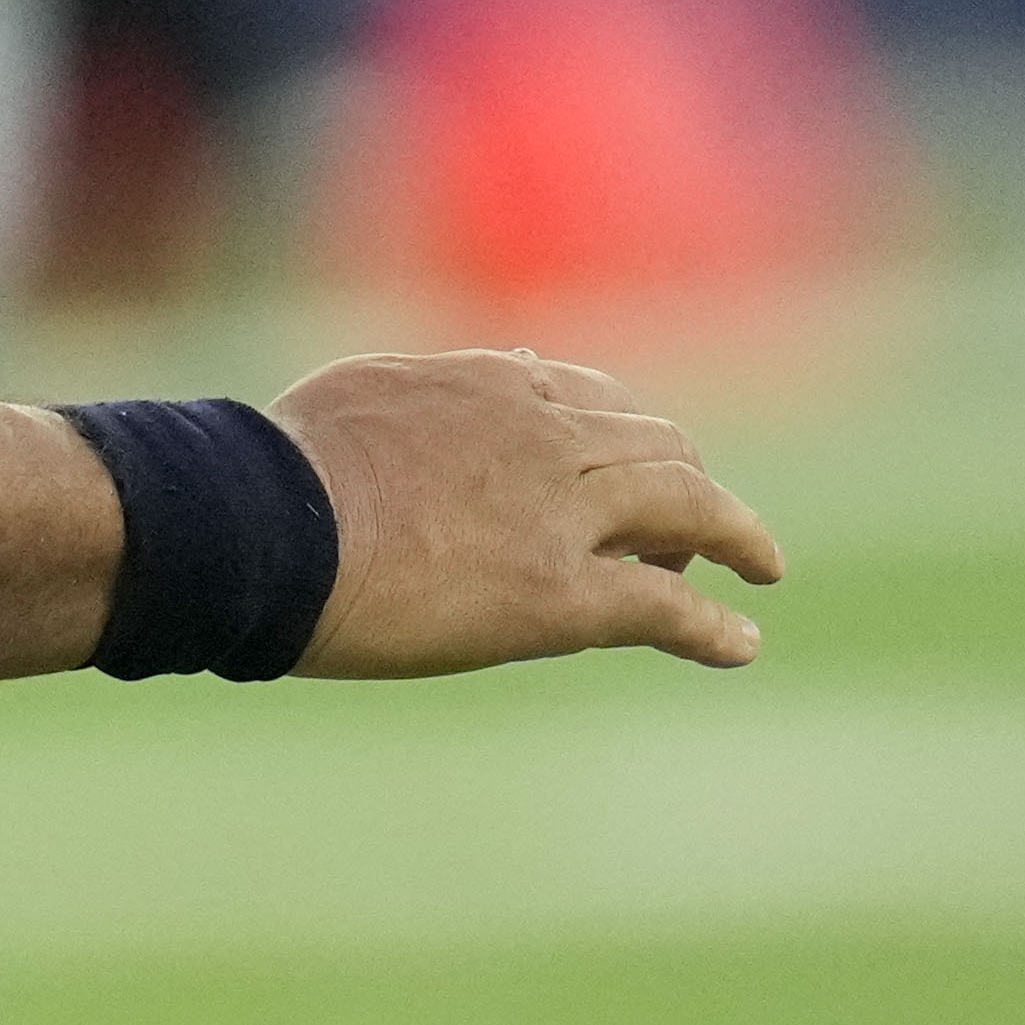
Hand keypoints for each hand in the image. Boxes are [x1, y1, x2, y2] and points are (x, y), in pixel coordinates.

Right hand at [275, 348, 784, 677]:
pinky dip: (714, 627)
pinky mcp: (561, 594)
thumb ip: (428, 389)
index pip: (585, 395)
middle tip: (697, 524)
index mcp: (489, 386)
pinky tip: (742, 642)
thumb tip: (483, 382)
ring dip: (734, 533)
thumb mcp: (361, 390)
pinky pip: (664, 606)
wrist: (266, 526)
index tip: (627, 454)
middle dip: (686, 478)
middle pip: (654, 445)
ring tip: (758, 563)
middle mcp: (542, 436)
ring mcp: (559, 515)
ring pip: (685, 507)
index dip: (618, 427)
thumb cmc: (277, 467)